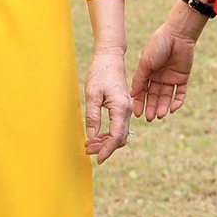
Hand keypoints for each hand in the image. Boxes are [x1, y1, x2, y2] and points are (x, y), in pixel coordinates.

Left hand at [83, 49, 135, 163]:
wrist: (110, 57)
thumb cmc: (100, 73)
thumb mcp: (92, 94)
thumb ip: (92, 116)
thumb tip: (92, 136)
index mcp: (121, 108)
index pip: (116, 136)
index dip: (107, 150)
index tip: (97, 159)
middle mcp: (128, 110)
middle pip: (120, 138)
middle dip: (105, 147)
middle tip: (88, 150)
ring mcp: (127, 108)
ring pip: (120, 133)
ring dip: (106, 141)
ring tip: (90, 144)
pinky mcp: (124, 106)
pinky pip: (119, 126)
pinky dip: (109, 133)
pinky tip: (98, 134)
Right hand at [129, 23, 195, 120]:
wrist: (177, 35)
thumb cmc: (158, 45)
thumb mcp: (145, 62)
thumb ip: (139, 79)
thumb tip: (132, 95)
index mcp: (147, 72)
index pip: (142, 90)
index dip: (139, 102)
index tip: (137, 113)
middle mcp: (158, 77)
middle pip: (154, 96)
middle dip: (151, 107)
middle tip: (149, 119)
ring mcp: (171, 78)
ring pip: (166, 96)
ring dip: (162, 106)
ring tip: (159, 116)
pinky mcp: (183, 78)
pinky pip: (180, 93)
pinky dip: (177, 102)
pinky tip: (172, 109)